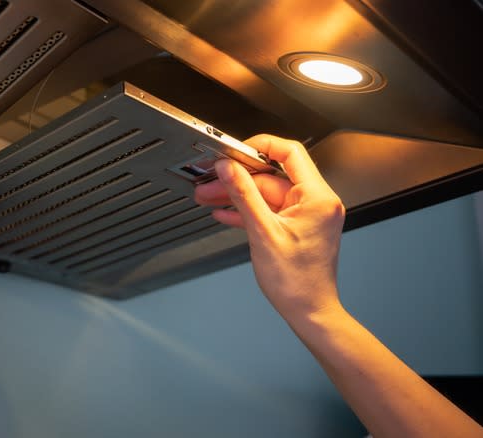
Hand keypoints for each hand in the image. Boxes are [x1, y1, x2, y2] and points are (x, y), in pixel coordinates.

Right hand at [194, 134, 345, 321]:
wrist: (308, 311)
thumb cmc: (297, 282)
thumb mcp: (262, 232)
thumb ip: (243, 195)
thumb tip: (229, 169)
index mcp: (317, 197)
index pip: (289, 154)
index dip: (259, 147)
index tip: (235, 151)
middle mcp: (316, 202)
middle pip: (271, 177)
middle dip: (238, 179)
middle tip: (212, 180)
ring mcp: (306, 215)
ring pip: (265, 195)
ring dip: (237, 196)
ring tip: (210, 197)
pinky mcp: (296, 227)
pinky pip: (268, 211)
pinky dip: (247, 211)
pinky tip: (225, 213)